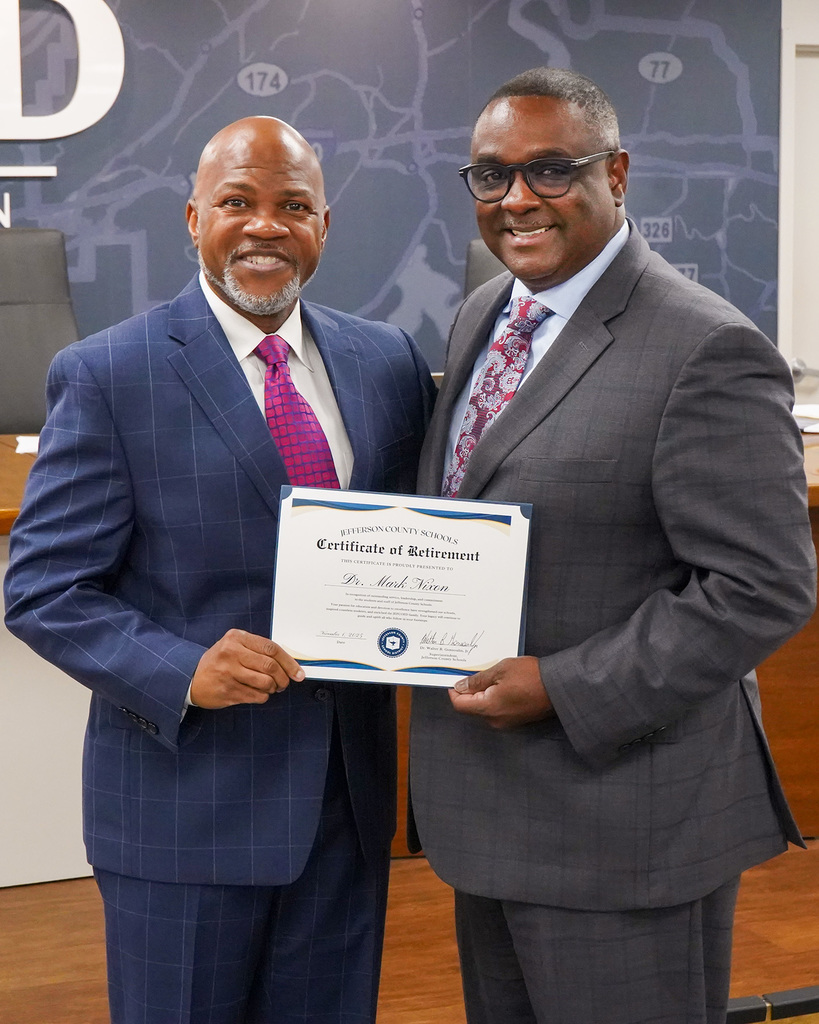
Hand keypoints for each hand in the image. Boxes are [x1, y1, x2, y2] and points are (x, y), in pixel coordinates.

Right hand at [190, 629, 304, 708]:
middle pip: (270, 666)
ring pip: (266, 682)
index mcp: (236, 638)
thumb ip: (257, 650)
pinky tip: (259, 693)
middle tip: (285, 683)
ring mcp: (228, 673)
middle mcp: (231, 653)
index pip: (271, 648)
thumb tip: (289, 662)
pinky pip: (257, 696)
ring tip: (271, 688)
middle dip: (283, 677)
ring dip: (274, 688)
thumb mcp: (234, 646)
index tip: (298, 672)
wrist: (191, 678)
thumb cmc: (219, 662)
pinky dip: (263, 696)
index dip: (289, 662)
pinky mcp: (228, 691)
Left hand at [449, 656, 553, 728]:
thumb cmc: (531, 676)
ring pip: (485, 708)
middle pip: (472, 707)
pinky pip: (497, 709)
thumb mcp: (500, 670)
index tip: (455, 678)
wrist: (559, 687)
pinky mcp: (515, 720)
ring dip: (484, 693)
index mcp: (488, 708)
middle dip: (471, 690)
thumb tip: (460, 686)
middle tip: (477, 672)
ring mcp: (506, 722)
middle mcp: (495, 720)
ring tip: (495, 676)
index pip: (460, 705)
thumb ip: (477, 680)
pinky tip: (504, 684)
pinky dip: (495, 697)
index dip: (454, 691)